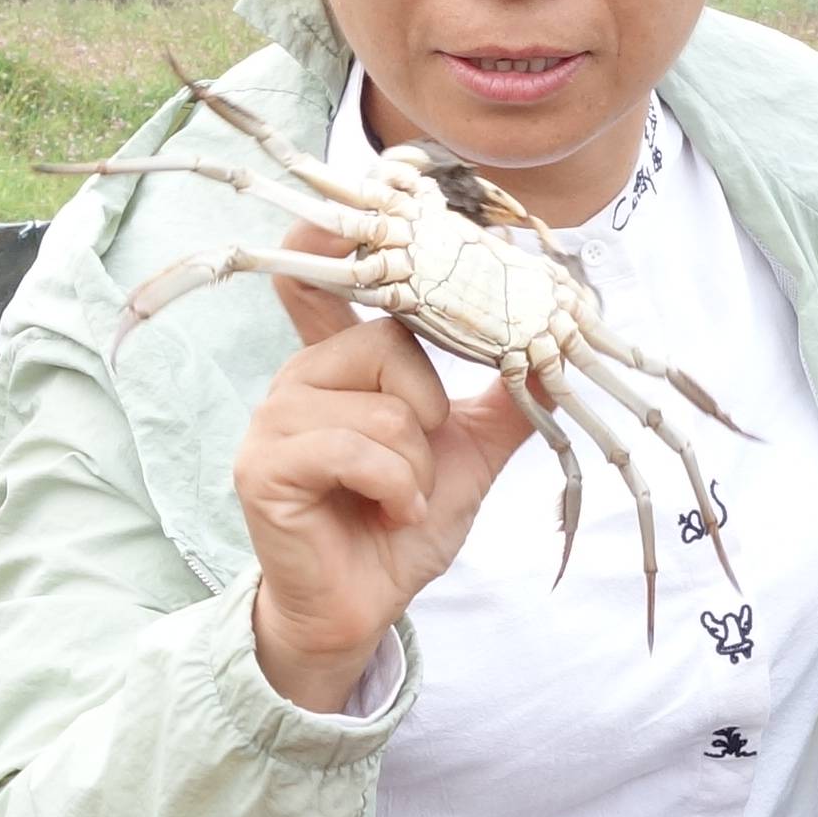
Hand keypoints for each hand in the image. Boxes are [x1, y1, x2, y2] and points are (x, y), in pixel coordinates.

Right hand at [233, 246, 543, 711]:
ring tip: (400, 500)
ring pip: (383, 406)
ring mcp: (275, 418)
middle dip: (430, 413)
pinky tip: (386, 513)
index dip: (330, 239)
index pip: (323, 280)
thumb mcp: (469, 452)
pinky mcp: (264, 464)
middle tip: (417, 467)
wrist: (364, 607)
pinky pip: (357, 448)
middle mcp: (301, 377)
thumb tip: (553, 342)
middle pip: (390, 341)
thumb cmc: (401, 526)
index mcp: (340, 363)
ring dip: (416, 467)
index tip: (347, 208)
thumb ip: (504, 397)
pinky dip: (394, 488)